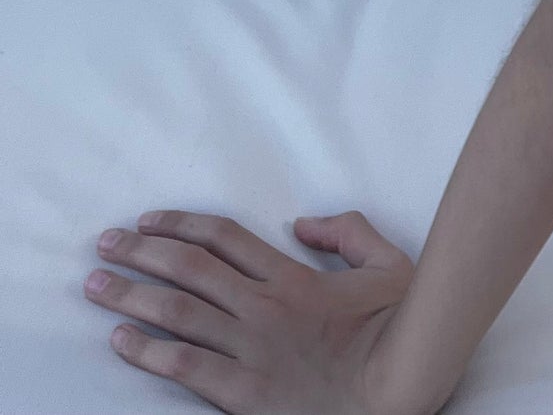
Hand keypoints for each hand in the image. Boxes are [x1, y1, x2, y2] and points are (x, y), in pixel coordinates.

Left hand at [83, 207, 427, 414]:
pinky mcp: (244, 391)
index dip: (180, 224)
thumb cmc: (397, 325)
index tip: (147, 221)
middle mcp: (262, 305)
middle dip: (139, 253)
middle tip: (103, 244)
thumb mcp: (387, 262)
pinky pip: (185, 365)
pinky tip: (120, 340)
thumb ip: (348, 232)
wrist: (398, 383)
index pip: (222, 238)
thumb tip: (304, 222)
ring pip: (177, 312)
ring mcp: (250, 348)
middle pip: (187, 269)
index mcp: (291, 275)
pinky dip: (147, 352)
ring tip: (94, 285)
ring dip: (129, 296)